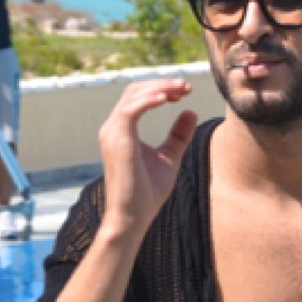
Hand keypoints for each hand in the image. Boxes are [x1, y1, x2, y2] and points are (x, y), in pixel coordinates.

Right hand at [98, 78, 196, 234]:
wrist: (131, 217)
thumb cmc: (147, 193)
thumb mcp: (169, 157)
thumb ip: (178, 135)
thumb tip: (190, 110)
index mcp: (121, 130)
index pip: (137, 97)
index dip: (160, 89)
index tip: (184, 92)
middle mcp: (112, 128)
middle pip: (134, 90)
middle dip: (162, 84)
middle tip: (187, 86)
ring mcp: (112, 132)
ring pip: (133, 95)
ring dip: (159, 88)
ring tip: (182, 89)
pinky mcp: (117, 138)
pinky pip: (132, 108)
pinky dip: (150, 99)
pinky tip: (168, 98)